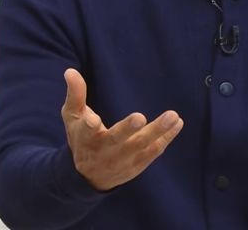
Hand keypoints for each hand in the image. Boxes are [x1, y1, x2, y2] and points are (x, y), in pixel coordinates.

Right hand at [61, 68, 183, 190]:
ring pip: (140, 147)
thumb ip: (75, 95)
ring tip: (174, 116)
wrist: (89, 176)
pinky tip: (177, 124)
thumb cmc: (81, 137)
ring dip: (158, 132)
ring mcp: (121, 161)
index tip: (93, 121)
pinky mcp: (136, 166)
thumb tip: (70, 71)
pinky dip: (166, 139)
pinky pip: (152, 153)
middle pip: (116, 141)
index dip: (89, 126)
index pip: (86, 132)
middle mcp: (103, 152)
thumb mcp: (72, 117)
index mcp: (86, 138)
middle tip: (140, 117)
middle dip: (128, 130)